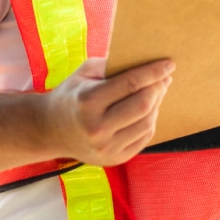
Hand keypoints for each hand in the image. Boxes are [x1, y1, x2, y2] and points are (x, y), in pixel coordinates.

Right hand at [40, 57, 173, 165]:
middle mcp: (97, 128)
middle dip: (158, 88)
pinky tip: (147, 110)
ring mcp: (106, 147)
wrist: (49, 131)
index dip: (154, 72)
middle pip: (143, 105)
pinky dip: (151, 120)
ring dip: (157, 104)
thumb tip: (147, 61)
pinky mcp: (115, 159)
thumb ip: (113, 65)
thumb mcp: (85, 73)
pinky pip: (145, 137)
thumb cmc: (72, 95)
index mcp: (88, 101)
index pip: (131, 84)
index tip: (169, 64)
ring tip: (155, 93)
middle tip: (163, 78)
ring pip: (147, 122)